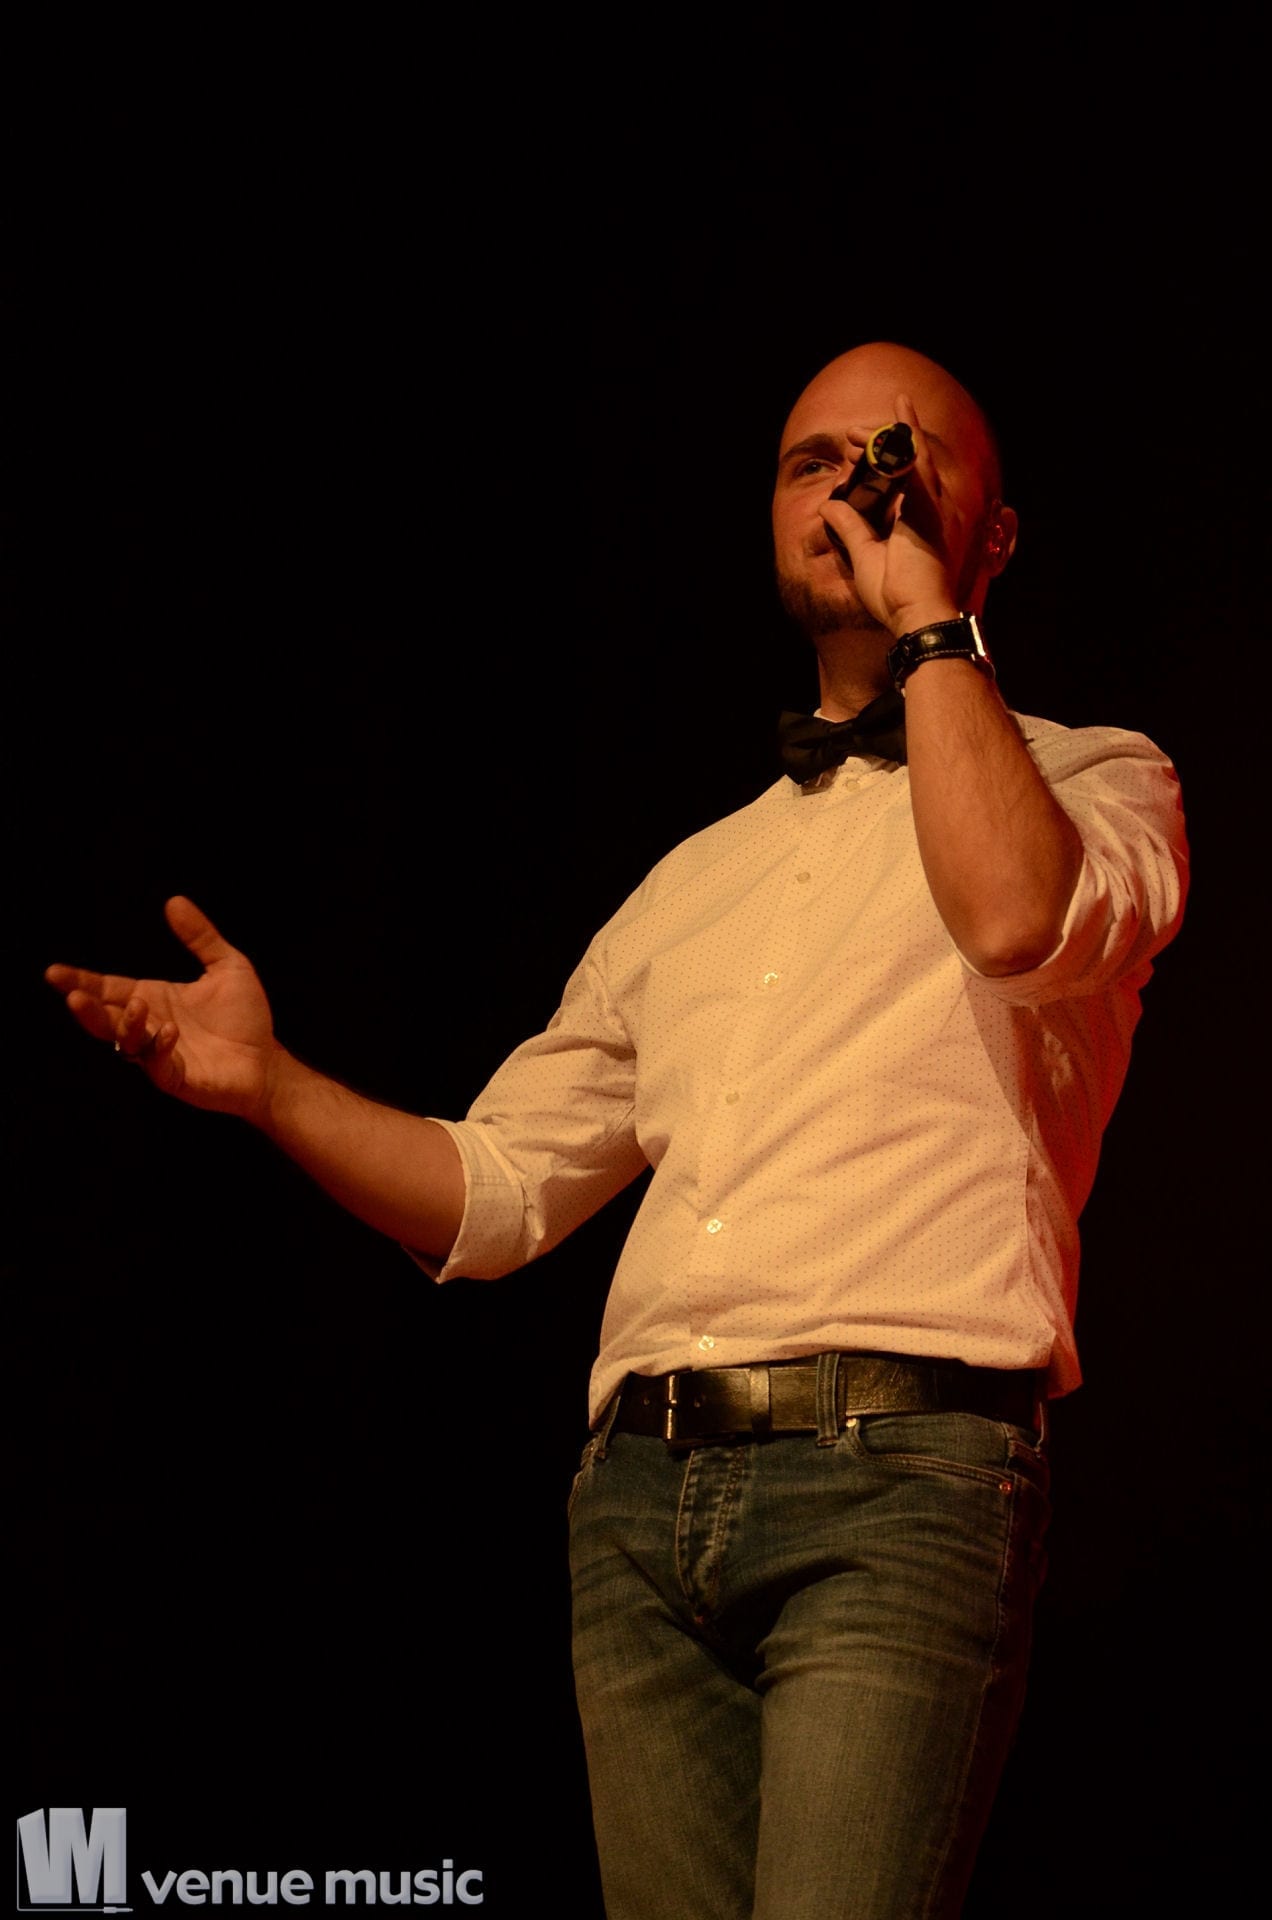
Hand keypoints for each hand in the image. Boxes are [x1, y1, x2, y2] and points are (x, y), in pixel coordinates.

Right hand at [45, 896, 278, 1121]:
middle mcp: (149, 1026)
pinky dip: (160, 1049)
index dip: (81, 981)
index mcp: (153, 998)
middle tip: (72, 995)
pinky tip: (169, 1031)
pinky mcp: (178, 1078)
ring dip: (125, 1025)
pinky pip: (159, 1066)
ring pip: (127, 1043)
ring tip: (137, 1005)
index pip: (108, 988)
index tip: (53, 972)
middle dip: (87, 1008)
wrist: (268, 1061)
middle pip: (106, 1018)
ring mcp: (160, 1055)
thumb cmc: (244, 1017)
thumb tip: (174, 901)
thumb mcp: (227, 966)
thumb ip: (201, 937)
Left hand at [819, 392, 980, 636]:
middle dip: (879, 441)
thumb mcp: (863, 554)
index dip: (880, 458)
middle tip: (850, 434)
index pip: (904, 475)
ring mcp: (935, 506)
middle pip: (908, 459)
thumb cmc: (896, 596)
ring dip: (883, 438)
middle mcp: (932, 507)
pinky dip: (904, 441)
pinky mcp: (930, 509)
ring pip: (912, 455)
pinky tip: (894, 417)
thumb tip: (828, 506)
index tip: (853, 450)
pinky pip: (916, 465)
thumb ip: (850, 527)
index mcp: (919, 519)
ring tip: (854, 431)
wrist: (917, 617)